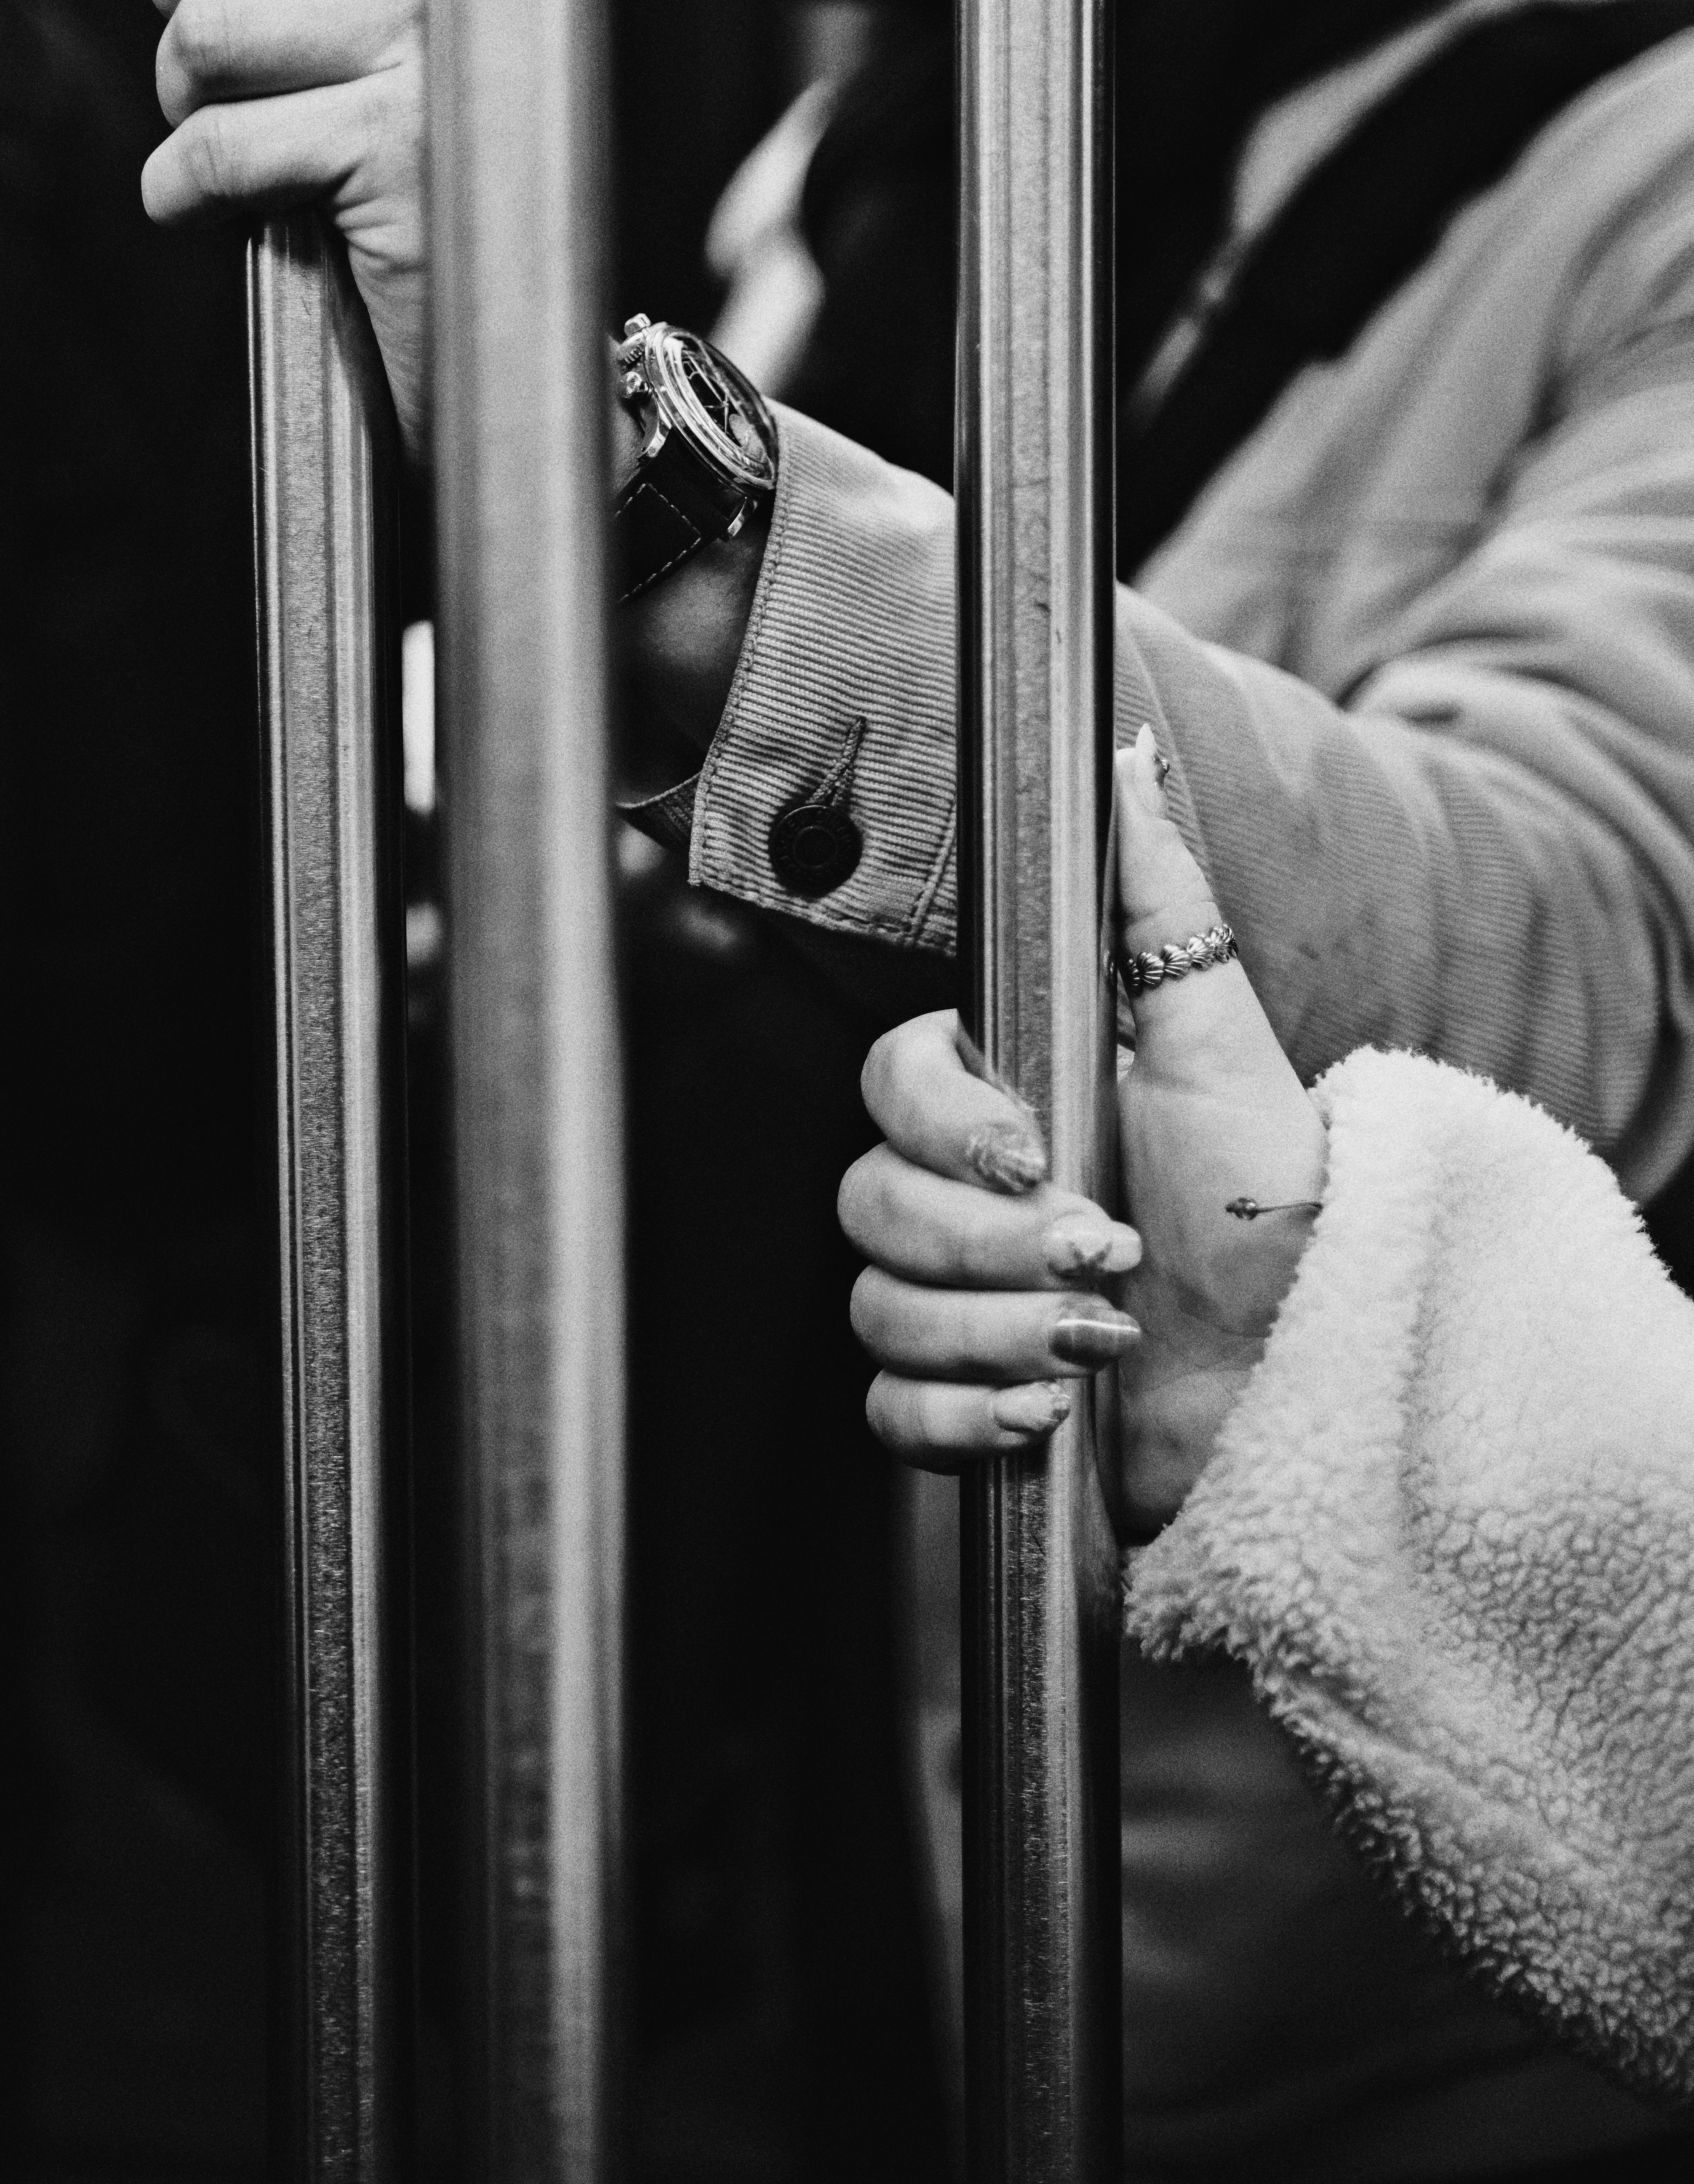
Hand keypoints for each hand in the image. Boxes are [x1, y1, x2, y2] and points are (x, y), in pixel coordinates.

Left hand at [123, 0, 767, 765]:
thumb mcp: (356, 0)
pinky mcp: (399, 150)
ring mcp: (448, 45)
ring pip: (214, 18)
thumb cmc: (445, 167)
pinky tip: (223, 205)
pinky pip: (222, 135)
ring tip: (248, 129)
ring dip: (191, 91)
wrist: (551, 362)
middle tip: (217, 32)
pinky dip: (192, 186)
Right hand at [843, 729, 1327, 1536]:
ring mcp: (952, 1301)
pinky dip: (962, 1422)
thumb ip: (1159, 905)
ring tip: (1102, 1344)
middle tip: (1110, 1256)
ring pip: (879, 1309)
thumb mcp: (1222, 1046)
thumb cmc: (1269, 1202)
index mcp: (1005, 1102)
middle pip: (872, 1205)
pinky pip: (891, 1412)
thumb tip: (1126, 761)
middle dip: (992, 1245)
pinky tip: (1044, 1419)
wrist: (1311, 1364)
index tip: (1041, 1155)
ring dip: (994, 1335)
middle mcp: (962, 1196)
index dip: (951, 1127)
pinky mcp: (960, 1402)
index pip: (892, 1085)